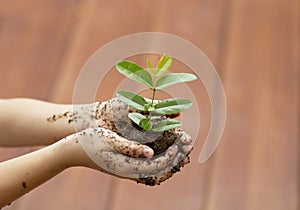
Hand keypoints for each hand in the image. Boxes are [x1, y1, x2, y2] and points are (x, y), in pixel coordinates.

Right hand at [76, 127, 191, 185]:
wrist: (70, 151)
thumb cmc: (87, 142)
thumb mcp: (108, 140)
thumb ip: (129, 147)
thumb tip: (150, 152)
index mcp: (126, 167)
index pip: (157, 165)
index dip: (172, 154)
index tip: (181, 141)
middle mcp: (129, 171)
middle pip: (160, 168)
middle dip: (176, 155)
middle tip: (189, 141)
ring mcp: (127, 168)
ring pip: (156, 166)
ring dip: (170, 155)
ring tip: (182, 143)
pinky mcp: (125, 163)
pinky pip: (148, 163)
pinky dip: (161, 155)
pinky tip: (166, 145)